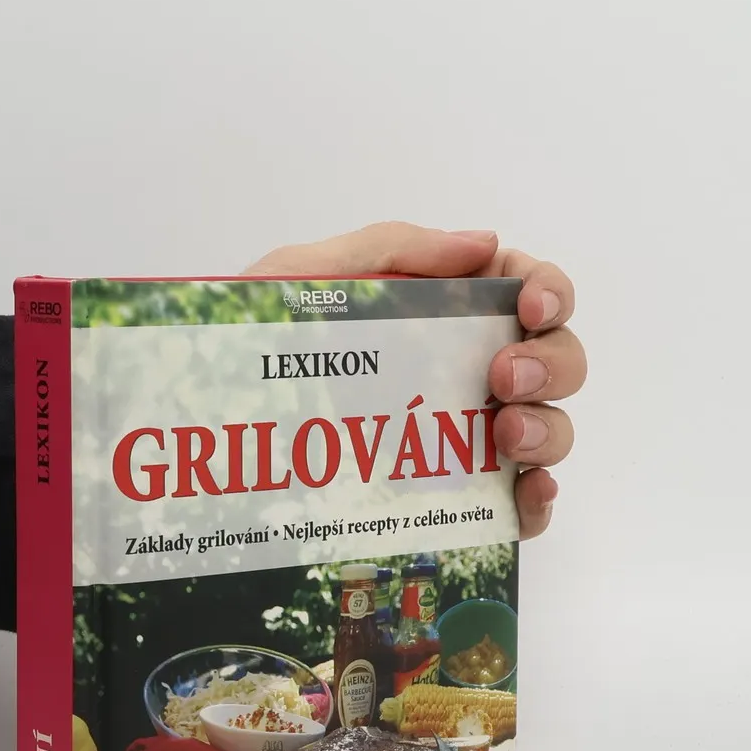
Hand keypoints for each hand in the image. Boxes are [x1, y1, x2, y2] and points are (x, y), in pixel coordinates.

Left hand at [243, 222, 582, 538]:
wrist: (193, 428)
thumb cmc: (245, 341)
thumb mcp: (300, 274)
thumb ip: (388, 250)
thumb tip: (484, 243)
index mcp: (438, 309)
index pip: (526, 287)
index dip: (549, 288)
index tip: (531, 304)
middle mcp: (463, 372)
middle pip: (556, 359)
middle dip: (552, 362)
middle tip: (504, 377)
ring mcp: (462, 439)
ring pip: (550, 430)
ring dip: (550, 429)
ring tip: (506, 437)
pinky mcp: (451, 502)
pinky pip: (519, 506)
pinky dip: (538, 501)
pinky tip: (523, 492)